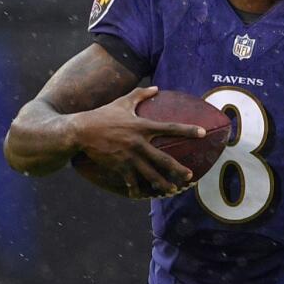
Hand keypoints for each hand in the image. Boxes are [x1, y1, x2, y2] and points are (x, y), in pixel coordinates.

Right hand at [70, 86, 205, 197]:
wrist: (80, 131)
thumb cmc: (102, 115)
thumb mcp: (122, 102)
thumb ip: (140, 94)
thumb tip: (157, 87)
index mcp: (142, 126)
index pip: (170, 128)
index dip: (187, 130)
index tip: (203, 133)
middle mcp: (138, 143)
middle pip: (163, 159)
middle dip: (178, 169)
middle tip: (190, 175)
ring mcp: (128, 157)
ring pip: (150, 174)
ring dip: (162, 183)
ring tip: (172, 190)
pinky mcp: (118, 166)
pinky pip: (130, 181)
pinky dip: (137, 189)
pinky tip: (142, 196)